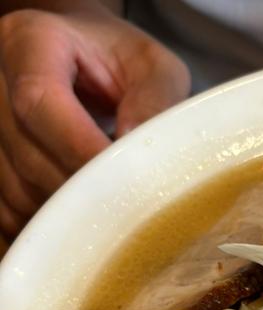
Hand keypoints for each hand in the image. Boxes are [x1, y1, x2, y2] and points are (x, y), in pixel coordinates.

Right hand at [0, 3, 189, 237]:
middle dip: (81, 192)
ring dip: (65, 214)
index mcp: (31, 40)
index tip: (124, 183)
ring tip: (110, 214)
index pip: (40, 100)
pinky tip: (81, 222)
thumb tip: (141, 150)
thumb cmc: (120, 61)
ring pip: (14, 188)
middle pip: (25, 153)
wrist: (82, 53)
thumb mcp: (152, 67)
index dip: (79, 149)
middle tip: (128, 211)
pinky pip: (6, 209)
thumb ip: (155, 101)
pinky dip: (45, 224)